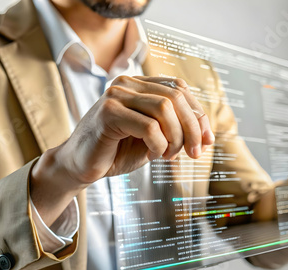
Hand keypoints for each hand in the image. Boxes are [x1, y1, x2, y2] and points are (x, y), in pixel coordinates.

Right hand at [31, 76, 213, 224]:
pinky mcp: (108, 112)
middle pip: (176, 97)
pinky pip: (149, 126)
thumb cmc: (116, 152)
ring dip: (176, 137)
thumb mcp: (154, 139)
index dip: (198, 114)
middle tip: (195, 153)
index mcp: (139, 85)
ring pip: (165, 108)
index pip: (179, 89)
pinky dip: (159, 145)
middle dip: (192, 128)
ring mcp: (116, 95)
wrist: (80, 166)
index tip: (206, 141)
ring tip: (168, 154)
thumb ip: (176, 129)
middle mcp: (127, 83)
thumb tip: (207, 135)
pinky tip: (153, 155)